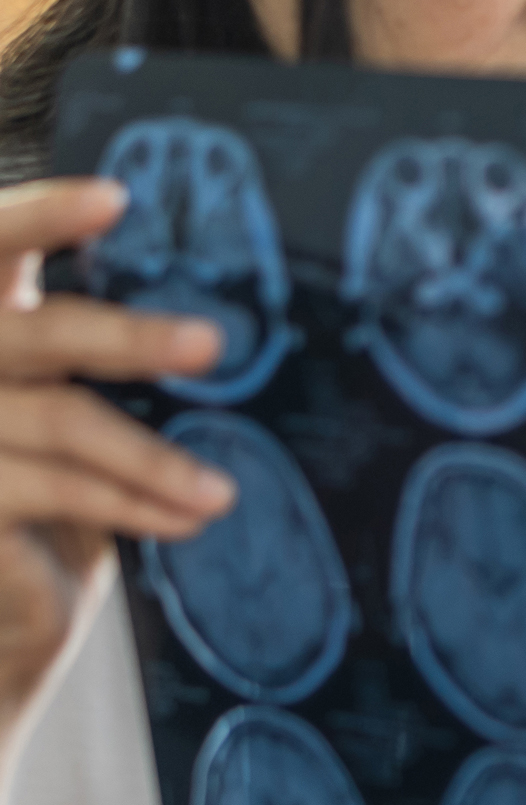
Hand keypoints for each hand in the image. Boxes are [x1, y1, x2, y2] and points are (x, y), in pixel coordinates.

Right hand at [0, 177, 232, 727]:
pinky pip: (57, 489)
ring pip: (58, 421)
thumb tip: (223, 325)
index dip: (42, 216)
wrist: (2, 606)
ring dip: (151, 457)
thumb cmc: (47, 492)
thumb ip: (99, 357)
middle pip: (35, 333)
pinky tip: (188, 517)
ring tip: (224, 490)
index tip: (116, 197)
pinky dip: (132, 503)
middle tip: (212, 344)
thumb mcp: (68, 408)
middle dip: (126, 338)